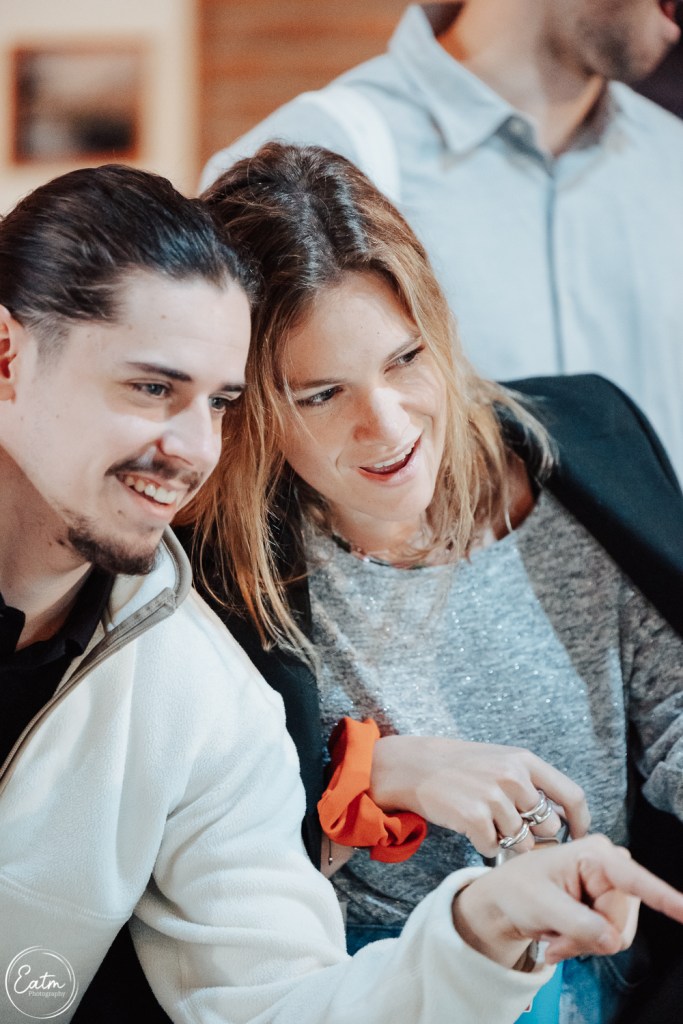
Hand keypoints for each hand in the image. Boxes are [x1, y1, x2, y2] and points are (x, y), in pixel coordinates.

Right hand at [370, 735, 588, 857]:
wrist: (415, 766)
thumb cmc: (462, 766)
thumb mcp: (501, 760)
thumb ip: (531, 783)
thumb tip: (564, 817)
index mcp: (525, 761)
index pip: (572, 795)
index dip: (581, 821)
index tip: (579, 836)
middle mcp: (513, 776)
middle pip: (548, 827)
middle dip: (534, 835)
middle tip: (511, 828)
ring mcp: (493, 796)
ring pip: (521, 843)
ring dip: (506, 841)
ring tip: (485, 822)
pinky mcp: (474, 816)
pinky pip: (494, 848)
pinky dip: (484, 845)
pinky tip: (471, 829)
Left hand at [451, 834, 682, 969]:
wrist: (503, 900)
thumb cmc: (516, 891)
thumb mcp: (540, 905)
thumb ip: (578, 924)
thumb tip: (612, 940)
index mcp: (595, 855)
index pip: (635, 880)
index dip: (663, 897)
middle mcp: (610, 866)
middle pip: (622, 921)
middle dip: (589, 936)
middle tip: (557, 934)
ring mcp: (611, 886)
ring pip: (618, 935)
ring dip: (584, 943)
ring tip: (556, 932)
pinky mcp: (608, 904)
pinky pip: (610, 940)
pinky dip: (583, 945)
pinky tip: (561, 936)